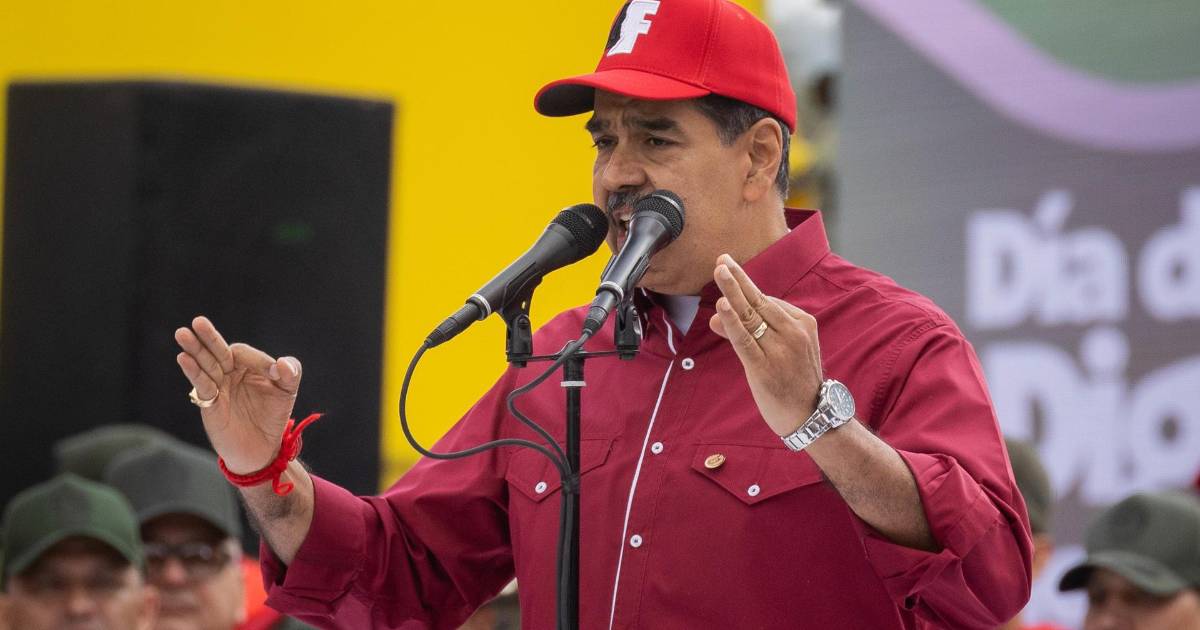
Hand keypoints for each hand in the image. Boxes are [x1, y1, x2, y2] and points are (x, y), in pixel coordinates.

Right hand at [174, 316, 302, 473]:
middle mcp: (229, 373)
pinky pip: (202, 385)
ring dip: (194, 350)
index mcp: (247, 365)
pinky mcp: (210, 404)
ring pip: (205, 365)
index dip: (256, 359)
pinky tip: (184, 358)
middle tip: (198, 321)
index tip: (274, 374)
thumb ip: (290, 374)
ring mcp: (218, 387)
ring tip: (182, 333)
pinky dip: (193, 371)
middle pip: (217, 351)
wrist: (262, 448)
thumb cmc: (272, 416)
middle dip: (209, 337)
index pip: (242, 352)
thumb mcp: (287, 392)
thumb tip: (282, 364)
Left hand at [708, 254, 823, 436]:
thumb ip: (750, 332)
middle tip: (721, 260)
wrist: (811, 417)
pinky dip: (733, 322)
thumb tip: (717, 316)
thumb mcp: (781, 350)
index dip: (744, 286)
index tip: (729, 268)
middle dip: (738, 280)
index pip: (768, 301)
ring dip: (733, 292)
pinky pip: (745, 341)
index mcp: (803, 324)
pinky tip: (722, 306)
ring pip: (751, 317)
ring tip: (719, 271)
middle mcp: (793, 333)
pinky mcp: (765, 368)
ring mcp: (780, 350)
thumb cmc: (795, 381)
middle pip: (759, 302)